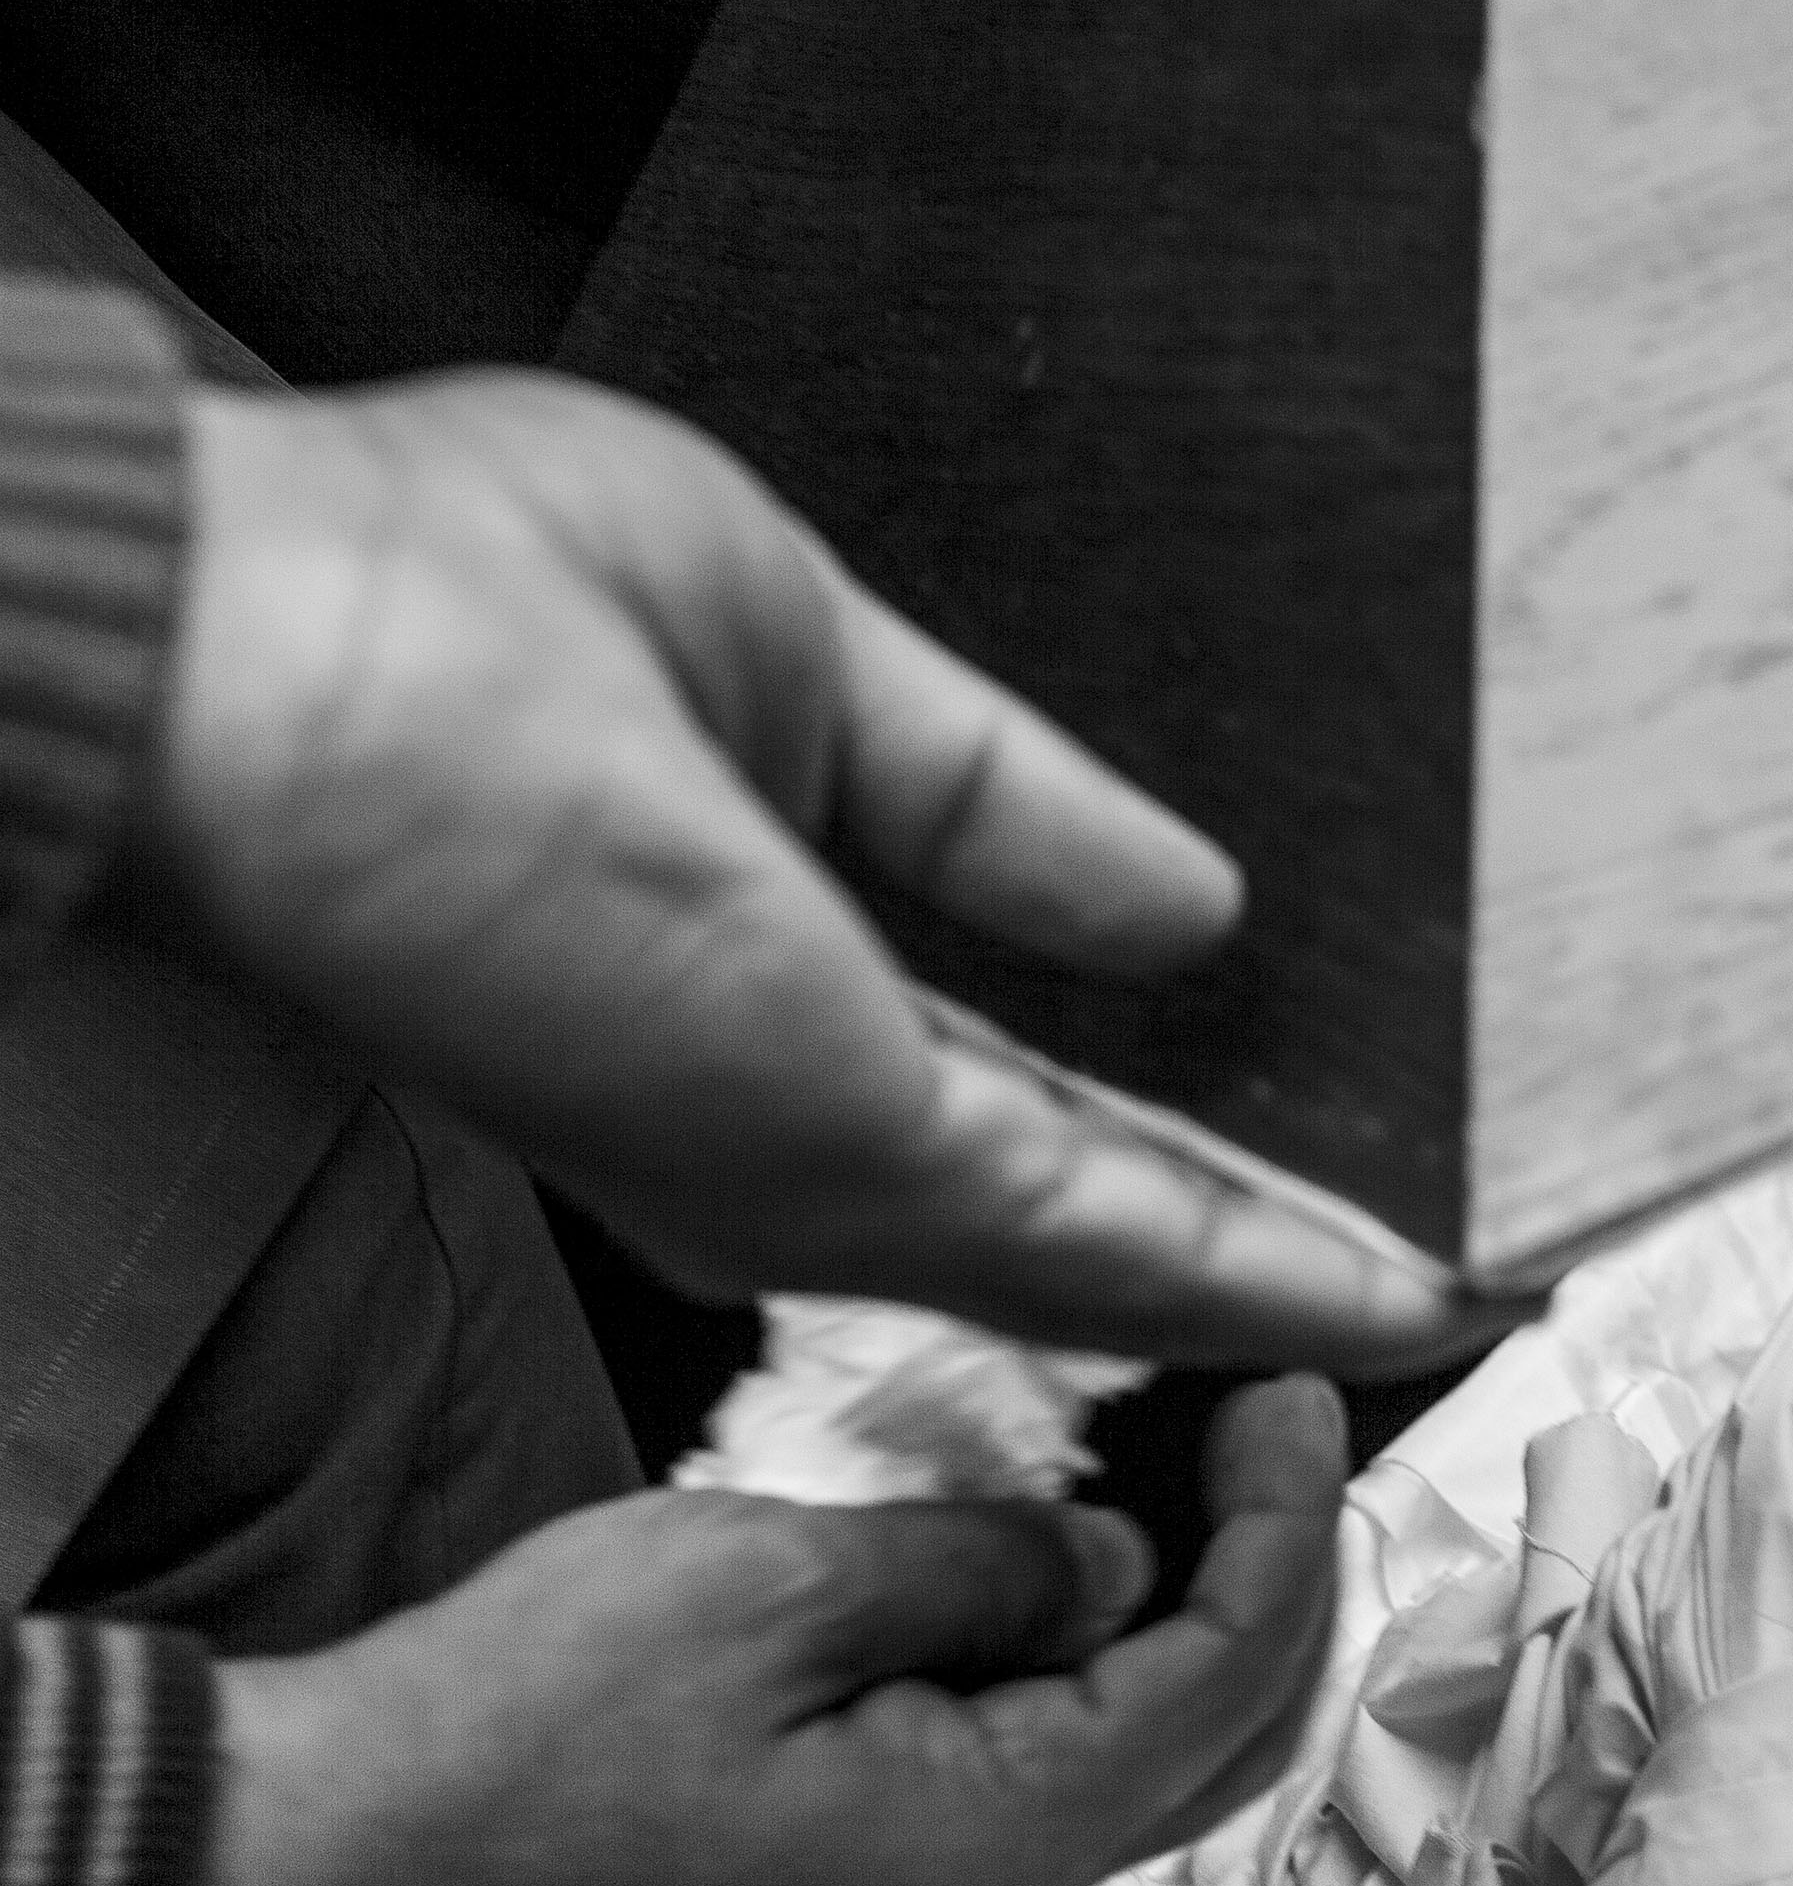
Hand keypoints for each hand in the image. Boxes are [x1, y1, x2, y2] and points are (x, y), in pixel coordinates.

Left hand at [121, 369, 1490, 1376]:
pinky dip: (1268, 1271)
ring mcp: (815, 1156)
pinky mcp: (848, 1152)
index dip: (1179, 1126)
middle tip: (1438, 1262)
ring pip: (1116, 1261)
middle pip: (1080, 1218)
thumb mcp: (801, 655)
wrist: (240, 653)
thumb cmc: (419, 598)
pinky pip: (1112, 1242)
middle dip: (1267, 1247)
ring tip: (1458, 1287)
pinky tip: (1393, 1284)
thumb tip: (1192, 902)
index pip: (1016, 1094)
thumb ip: (1003, 803)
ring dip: (1301, 1282)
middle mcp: (785, 1120)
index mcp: (763, 993)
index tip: (1334, 1140)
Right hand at [202, 1379, 1347, 1885]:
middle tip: (1284, 1420)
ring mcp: (952, 1869)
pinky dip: (1116, 1644)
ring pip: (1161, 1743)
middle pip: (1234, 1726)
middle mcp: (1012, 1875)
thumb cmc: (544, 1708)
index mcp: (1011, 1827)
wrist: (372, 1829)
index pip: (1234, 1669)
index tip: (1299, 1390)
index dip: (1289, 1522)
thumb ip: (979, 1571)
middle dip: (1285, 1570)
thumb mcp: (780, 1587)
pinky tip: (1097, 1547)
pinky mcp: (893, 1842)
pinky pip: (1062, 1744)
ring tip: (1223, 1469)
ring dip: (1213, 1610)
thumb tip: (1114, 1560)